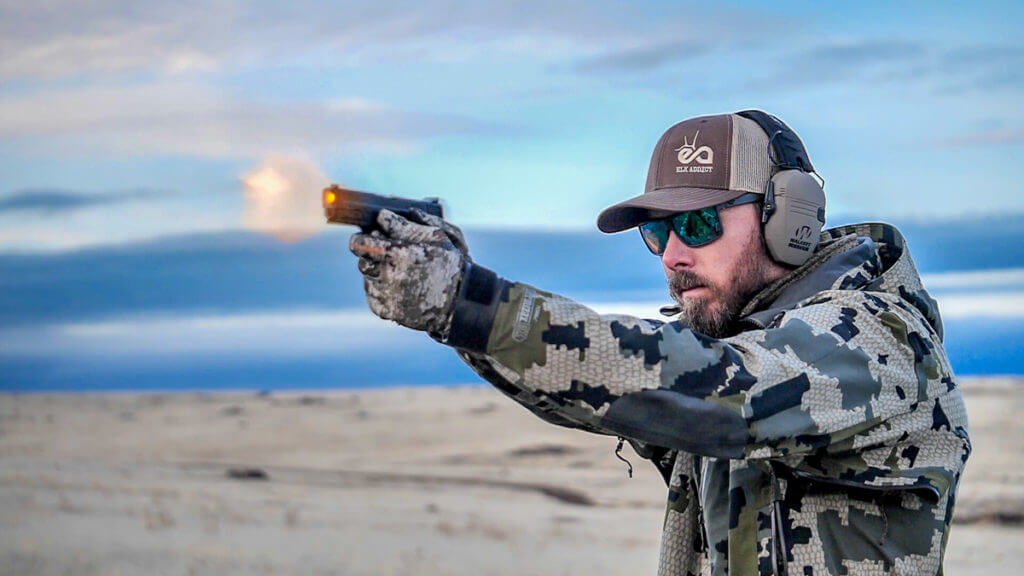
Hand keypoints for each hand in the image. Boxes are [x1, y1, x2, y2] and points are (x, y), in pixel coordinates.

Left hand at [349, 209, 468, 336]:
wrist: (458, 302)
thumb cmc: (450, 265)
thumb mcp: (437, 237)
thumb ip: (409, 224)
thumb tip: (384, 216)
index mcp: (399, 253)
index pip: (360, 241)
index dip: (365, 236)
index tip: (372, 236)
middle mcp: (388, 275)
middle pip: (361, 257)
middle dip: (372, 251)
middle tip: (388, 252)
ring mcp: (385, 295)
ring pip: (366, 274)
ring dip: (377, 269)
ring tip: (399, 271)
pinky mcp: (384, 310)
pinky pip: (371, 293)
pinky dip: (381, 288)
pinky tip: (399, 286)